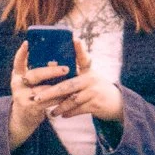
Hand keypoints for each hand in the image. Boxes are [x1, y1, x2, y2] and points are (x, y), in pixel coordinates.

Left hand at [8, 39, 123, 151]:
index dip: (80, 48)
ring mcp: (94, 92)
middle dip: (50, 92)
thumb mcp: (89, 77)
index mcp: (88, 70)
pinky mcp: (96, 104)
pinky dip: (69, 113)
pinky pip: (78, 109)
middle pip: (67, 85)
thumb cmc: (97, 89)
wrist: (117, 103)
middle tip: (37, 97)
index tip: (75, 39)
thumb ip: (75, 73)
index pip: (83, 57)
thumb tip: (51, 66)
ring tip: (50, 112)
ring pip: (71, 100)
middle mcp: (91, 79)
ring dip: (59, 107)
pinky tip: (61, 115)